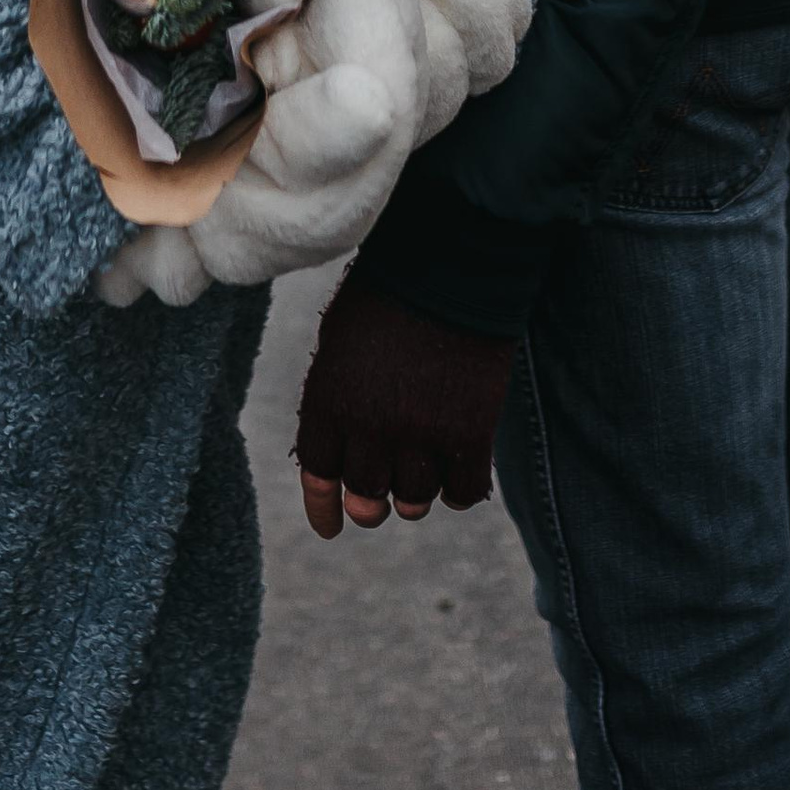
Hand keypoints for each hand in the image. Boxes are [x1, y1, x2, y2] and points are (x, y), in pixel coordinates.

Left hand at [293, 267, 515, 538]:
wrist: (449, 263)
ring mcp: (420, 433)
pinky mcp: (469, 433)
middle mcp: (369, 426)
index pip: (320, 473)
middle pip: (367, 496)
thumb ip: (338, 398)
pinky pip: (462, 490)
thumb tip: (345, 452)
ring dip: (416, 495)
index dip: (324, 506)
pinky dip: (459, 491)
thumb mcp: (342, 341)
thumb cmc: (389, 292)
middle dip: (372, 503)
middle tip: (381, 501)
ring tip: (423, 476)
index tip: (332, 526)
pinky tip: (459, 478)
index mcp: (328, 400)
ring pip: (414, 500)